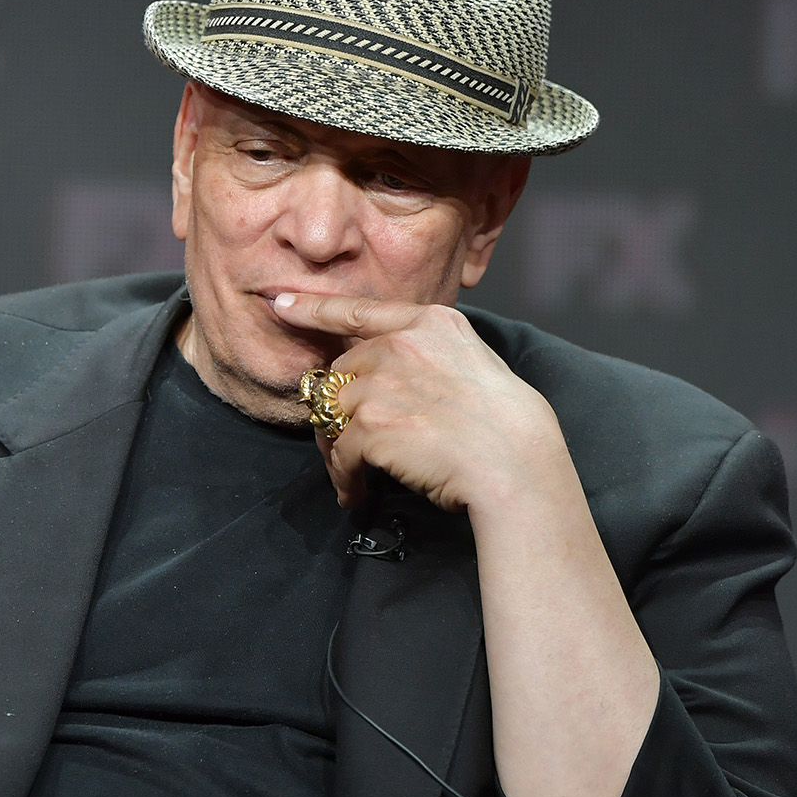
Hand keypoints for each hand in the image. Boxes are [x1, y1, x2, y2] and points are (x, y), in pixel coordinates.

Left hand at [272, 292, 569, 512]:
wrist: (516, 462)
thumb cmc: (506, 424)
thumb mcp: (472, 362)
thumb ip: (427, 355)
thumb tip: (387, 371)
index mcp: (429, 323)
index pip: (357, 310)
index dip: (313, 309)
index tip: (281, 304)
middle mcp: (400, 344)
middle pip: (341, 374)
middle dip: (340, 410)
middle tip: (349, 445)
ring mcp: (381, 382)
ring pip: (332, 414)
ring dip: (338, 449)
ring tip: (354, 475)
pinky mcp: (369, 424)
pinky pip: (339, 452)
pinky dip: (344, 477)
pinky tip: (357, 492)